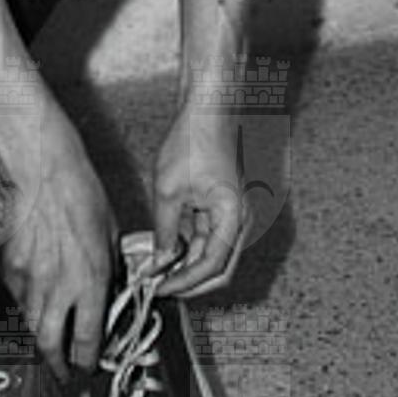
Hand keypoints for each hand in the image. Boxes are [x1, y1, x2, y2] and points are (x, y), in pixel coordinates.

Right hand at [0, 116, 115, 377]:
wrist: (40, 167)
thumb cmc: (79, 190)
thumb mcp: (110, 232)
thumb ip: (110, 268)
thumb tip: (111, 290)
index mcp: (90, 281)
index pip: (89, 339)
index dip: (89, 361)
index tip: (90, 366)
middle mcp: (58, 287)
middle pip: (50, 345)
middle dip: (56, 368)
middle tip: (62, 377)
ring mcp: (27, 279)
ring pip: (28, 328)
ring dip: (37, 347)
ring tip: (43, 357)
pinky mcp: (7, 266)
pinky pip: (13, 301)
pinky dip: (21, 314)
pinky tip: (27, 316)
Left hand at [150, 112, 246, 298]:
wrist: (206, 109)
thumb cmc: (192, 140)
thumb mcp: (168, 191)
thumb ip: (165, 232)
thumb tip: (160, 262)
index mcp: (234, 217)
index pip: (213, 266)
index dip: (185, 282)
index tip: (160, 288)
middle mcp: (241, 219)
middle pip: (218, 265)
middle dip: (189, 279)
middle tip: (159, 286)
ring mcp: (234, 213)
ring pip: (213, 251)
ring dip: (187, 262)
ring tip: (156, 268)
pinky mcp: (223, 205)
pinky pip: (209, 234)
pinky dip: (189, 244)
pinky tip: (165, 248)